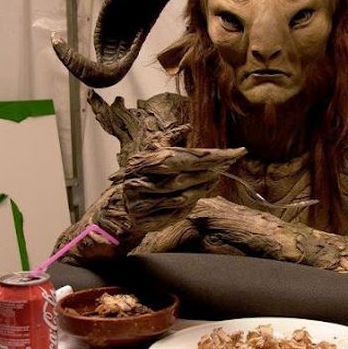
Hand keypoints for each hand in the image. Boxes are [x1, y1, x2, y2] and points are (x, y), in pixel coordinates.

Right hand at [123, 145, 246, 231]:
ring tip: (213, 180)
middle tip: (223, 167)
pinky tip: (198, 196)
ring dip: (200, 190)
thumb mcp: (150, 154)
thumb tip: (188, 127)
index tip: (228, 154)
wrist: (119, 208)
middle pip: (180, 179)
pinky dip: (189, 206)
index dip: (205, 157)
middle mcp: (139, 183)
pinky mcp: (147, 221)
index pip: (179, 158)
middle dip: (204, 174)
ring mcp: (142, 204)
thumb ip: (169, 140)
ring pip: (179, 198)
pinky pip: (175, 214)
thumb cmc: (142, 176)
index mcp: (142, 163)